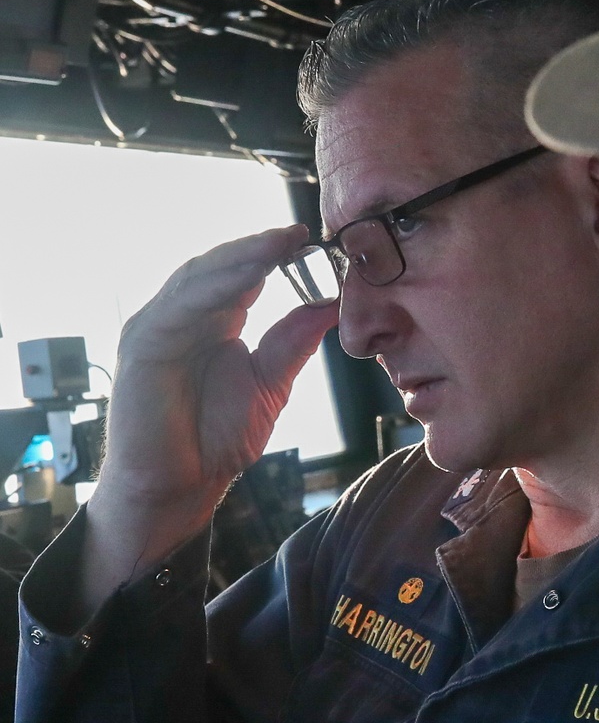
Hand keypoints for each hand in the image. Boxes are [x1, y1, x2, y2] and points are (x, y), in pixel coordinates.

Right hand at [81, 224, 337, 610]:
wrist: (178, 489)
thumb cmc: (214, 442)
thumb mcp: (269, 385)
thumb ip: (293, 344)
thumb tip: (329, 305)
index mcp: (213, 320)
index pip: (244, 274)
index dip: (274, 254)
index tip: (313, 240)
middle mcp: (183, 316)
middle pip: (221, 266)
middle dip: (259, 248)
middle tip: (299, 233)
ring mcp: (159, 326)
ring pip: (200, 278)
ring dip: (240, 259)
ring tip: (278, 244)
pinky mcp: (144, 344)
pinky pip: (180, 307)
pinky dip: (214, 289)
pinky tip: (246, 278)